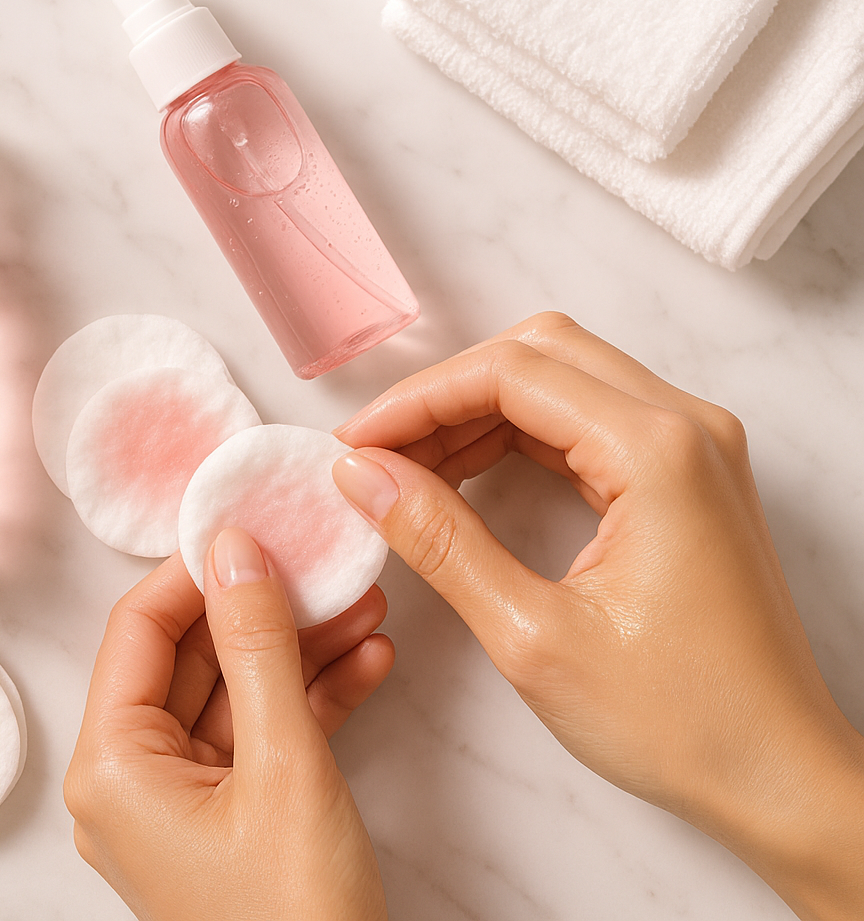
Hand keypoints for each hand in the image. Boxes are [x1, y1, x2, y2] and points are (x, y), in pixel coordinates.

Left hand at [64, 529, 393, 920]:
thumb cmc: (295, 918)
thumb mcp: (283, 765)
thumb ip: (259, 648)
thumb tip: (234, 548)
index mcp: (111, 767)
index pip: (140, 630)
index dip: (198, 569)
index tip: (253, 522)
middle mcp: (129, 782)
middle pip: (191, 658)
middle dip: (266, 608)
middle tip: (324, 558)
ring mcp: (178, 805)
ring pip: (234, 696)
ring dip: (299, 650)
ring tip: (365, 602)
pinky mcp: (226, 822)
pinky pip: (259, 740)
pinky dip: (310, 702)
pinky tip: (369, 661)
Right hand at [331, 312, 863, 920]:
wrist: (778, 775)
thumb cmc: (678, 720)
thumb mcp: (532, 635)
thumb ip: (440, 541)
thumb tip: (362, 475)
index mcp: (657, 452)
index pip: (510, 373)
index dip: (416, 400)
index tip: (351, 444)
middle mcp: (686, 427)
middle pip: (538, 355)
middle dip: (444, 395)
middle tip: (375, 454)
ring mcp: (694, 448)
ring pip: (562, 380)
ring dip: (477, 413)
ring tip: (405, 473)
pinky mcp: (687, 477)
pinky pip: (587, 422)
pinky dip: (518, 438)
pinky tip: (463, 481)